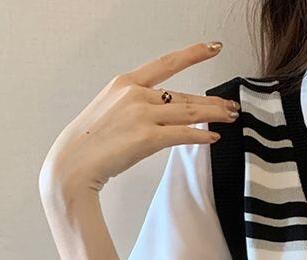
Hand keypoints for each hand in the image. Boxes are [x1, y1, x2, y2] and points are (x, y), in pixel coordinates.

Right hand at [38, 41, 240, 197]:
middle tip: (231, 106)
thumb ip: (137, 105)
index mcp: (126, 83)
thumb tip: (165, 109)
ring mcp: (142, 115)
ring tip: (230, 118)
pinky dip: (202, 136)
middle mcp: (135, 94)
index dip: (194, 54)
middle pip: (185, 95)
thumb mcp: (112, 110)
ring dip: (214, 116)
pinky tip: (213, 138)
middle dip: (213, 102)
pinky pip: (184, 134)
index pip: (167, 63)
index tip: (213, 48)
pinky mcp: (147, 137)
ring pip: (189, 113)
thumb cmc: (93, 142)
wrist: (74, 163)